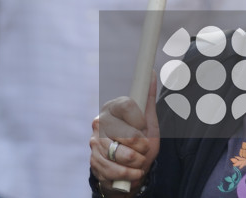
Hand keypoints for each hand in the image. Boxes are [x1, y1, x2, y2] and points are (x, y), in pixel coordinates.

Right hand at [89, 74, 159, 193]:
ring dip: (135, 161)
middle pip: (125, 132)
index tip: (143, 127)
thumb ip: (148, 98)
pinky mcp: (93, 160)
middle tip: (144, 148)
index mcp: (113, 107)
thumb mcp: (149, 121)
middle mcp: (100, 121)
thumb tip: (152, 72)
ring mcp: (94, 141)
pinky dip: (126, 173)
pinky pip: (112, 168)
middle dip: (140, 145)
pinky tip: (133, 172)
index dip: (139, 119)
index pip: (127, 105)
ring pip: (118, 152)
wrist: (128, 169)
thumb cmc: (140, 142)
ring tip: (139, 161)